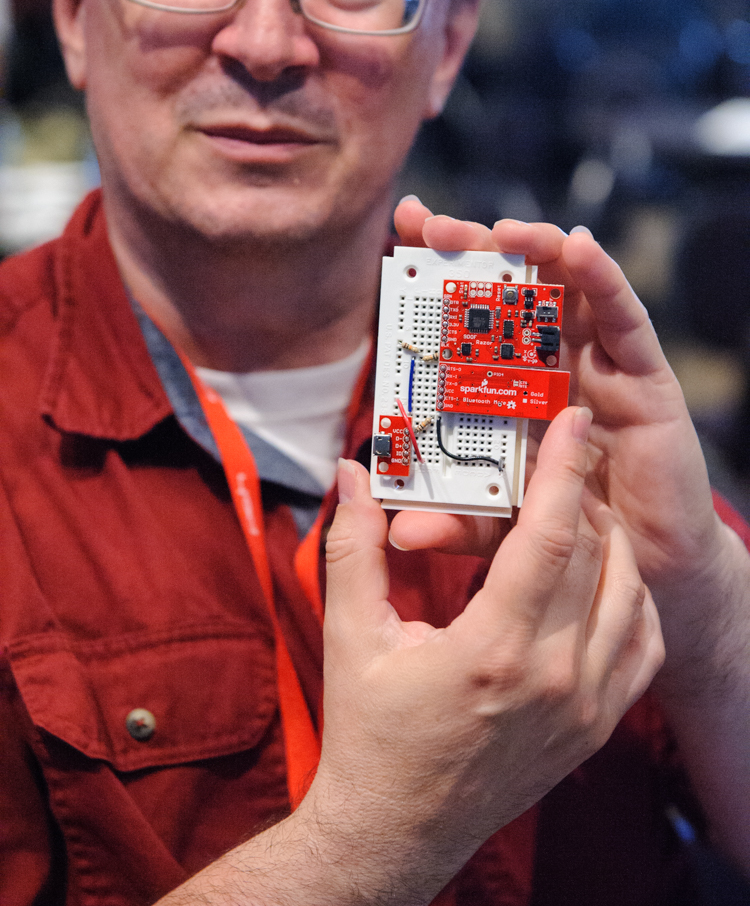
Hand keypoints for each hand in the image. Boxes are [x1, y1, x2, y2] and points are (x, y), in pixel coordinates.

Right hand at [307, 407, 662, 900]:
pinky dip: (633, 603)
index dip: (563, 470)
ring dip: (610, 545)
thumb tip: (355, 474)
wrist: (395, 828)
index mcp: (491, 648)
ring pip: (630, 597)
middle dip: (581, 497)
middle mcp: (552, 678)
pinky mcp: (595, 729)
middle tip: (559, 463)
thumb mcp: (352, 634)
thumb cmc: (371, 732)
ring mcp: (583, 709)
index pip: (548, 537)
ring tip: (576, 514)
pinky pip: (642, 649)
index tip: (572, 423)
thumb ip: (354, 546)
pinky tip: (603, 582)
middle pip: (594, 557)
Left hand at [392, 198, 726, 614]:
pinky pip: (625, 319)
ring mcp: (599, 366)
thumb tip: (400, 532)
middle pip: (515, 290)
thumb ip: (457, 521)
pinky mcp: (646, 378)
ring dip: (539, 250)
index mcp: (512, 385)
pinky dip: (604, 279)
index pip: (473, 316)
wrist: (646, 567)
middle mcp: (553, 364)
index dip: (443, 272)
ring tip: (506, 229)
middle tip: (439, 226)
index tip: (405, 232)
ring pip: (569, 289)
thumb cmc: (574, 530)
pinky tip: (579, 247)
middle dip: (478, 249)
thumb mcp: (503, 526)